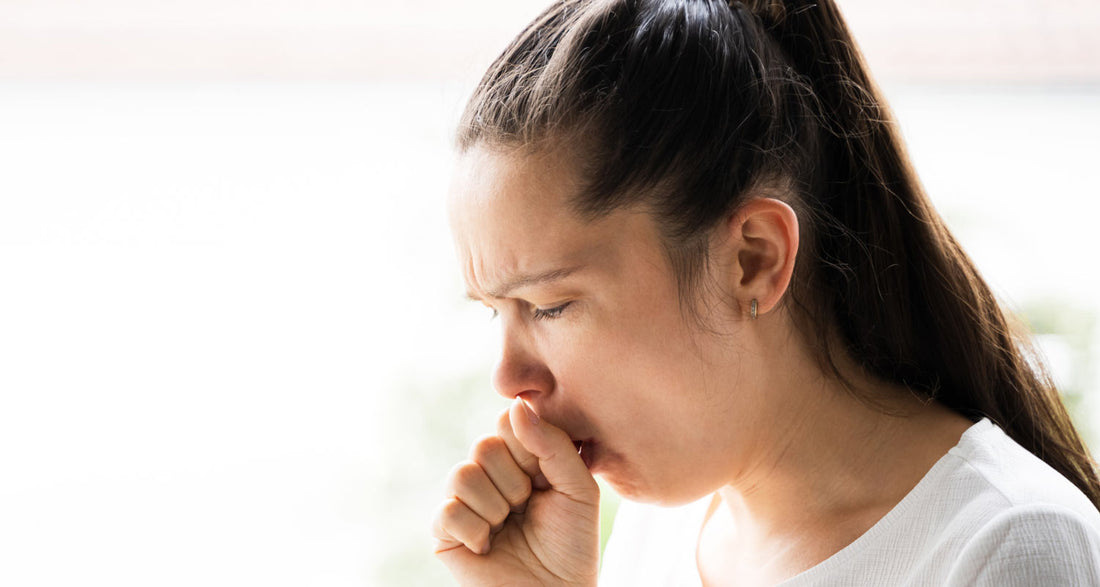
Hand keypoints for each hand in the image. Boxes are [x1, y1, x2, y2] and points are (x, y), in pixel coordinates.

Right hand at [431, 397, 600, 585]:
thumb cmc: (572, 545)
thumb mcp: (578, 488)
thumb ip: (553, 443)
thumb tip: (516, 405)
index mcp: (520, 459)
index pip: (507, 423)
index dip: (526, 448)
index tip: (544, 478)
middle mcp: (489, 474)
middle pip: (483, 446)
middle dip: (514, 482)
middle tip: (527, 507)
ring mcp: (465, 501)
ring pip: (462, 475)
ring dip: (495, 508)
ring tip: (509, 527)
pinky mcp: (445, 532)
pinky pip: (448, 511)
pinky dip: (475, 531)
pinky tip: (488, 546)